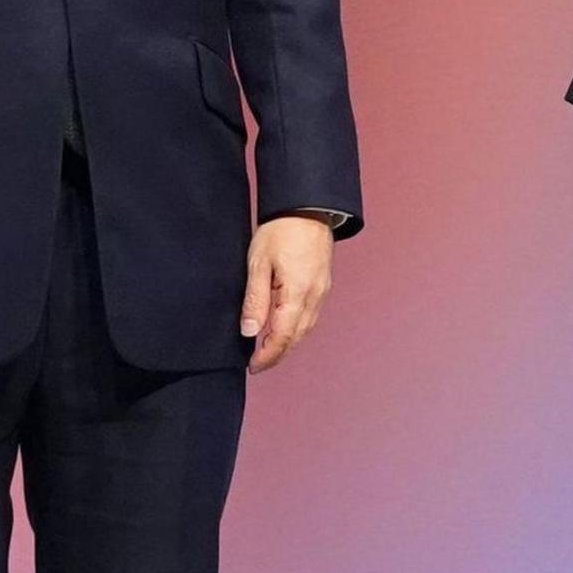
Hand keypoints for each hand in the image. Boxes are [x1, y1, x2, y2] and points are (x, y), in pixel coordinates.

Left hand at [242, 214, 335, 373]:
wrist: (308, 206)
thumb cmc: (281, 230)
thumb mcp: (258, 264)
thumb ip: (255, 300)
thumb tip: (249, 331)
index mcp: (297, 295)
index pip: (281, 337)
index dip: (266, 356)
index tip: (252, 366)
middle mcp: (314, 298)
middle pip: (296, 338)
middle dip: (277, 354)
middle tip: (258, 364)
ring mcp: (321, 292)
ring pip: (305, 329)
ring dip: (287, 343)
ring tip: (268, 350)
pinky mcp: (323, 285)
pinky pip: (310, 316)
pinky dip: (297, 329)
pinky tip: (285, 328)